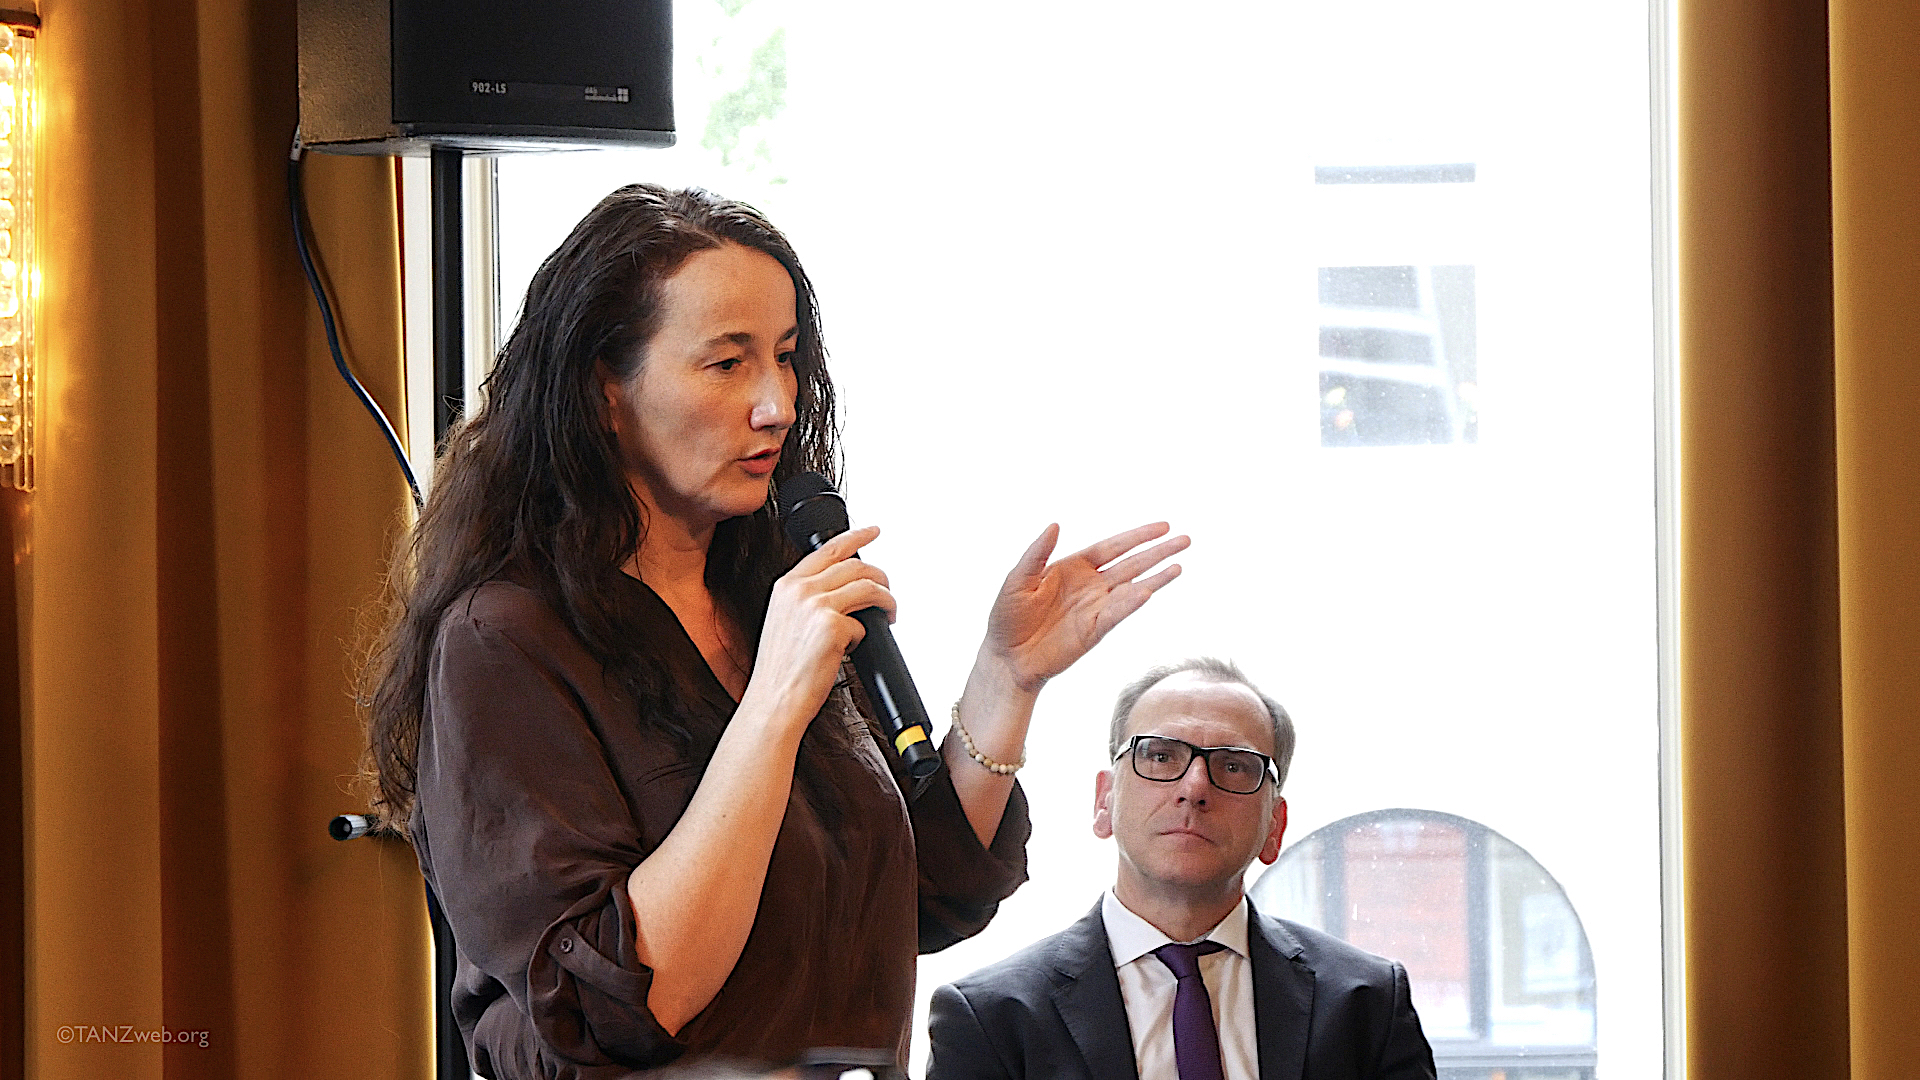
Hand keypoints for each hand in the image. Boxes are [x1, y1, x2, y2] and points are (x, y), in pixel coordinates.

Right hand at [746, 525, 894, 735]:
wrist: (775, 700)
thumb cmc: (781, 670)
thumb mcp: (784, 622)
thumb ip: (807, 600)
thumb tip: (844, 593)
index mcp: (786, 585)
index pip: (828, 548)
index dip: (856, 536)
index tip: (873, 530)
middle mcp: (800, 590)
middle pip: (856, 564)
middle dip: (881, 575)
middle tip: (889, 590)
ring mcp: (816, 606)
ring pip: (868, 586)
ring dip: (887, 600)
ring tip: (889, 615)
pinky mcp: (833, 626)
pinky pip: (866, 622)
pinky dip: (867, 634)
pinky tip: (855, 647)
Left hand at [984, 522, 1188, 693]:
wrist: (1006, 657)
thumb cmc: (1007, 617)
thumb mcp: (1018, 579)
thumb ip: (1037, 553)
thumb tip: (1055, 525)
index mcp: (1073, 568)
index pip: (1113, 547)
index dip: (1137, 536)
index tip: (1163, 526)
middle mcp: (1091, 586)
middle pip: (1131, 564)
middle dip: (1157, 552)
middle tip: (1185, 539)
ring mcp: (1095, 609)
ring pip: (1132, 589)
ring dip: (1156, 578)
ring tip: (1178, 565)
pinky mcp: (1094, 631)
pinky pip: (1116, 615)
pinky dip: (1131, 604)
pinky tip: (1148, 592)